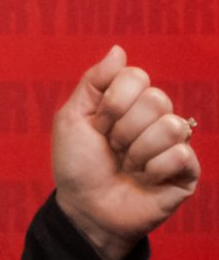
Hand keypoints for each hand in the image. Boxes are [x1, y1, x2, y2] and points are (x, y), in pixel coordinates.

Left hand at [52, 46, 199, 259]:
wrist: (85, 209)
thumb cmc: (77, 166)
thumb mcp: (72, 118)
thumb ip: (94, 82)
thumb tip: (118, 49)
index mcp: (130, 102)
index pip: (137, 76)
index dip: (113, 102)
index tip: (98, 124)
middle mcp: (156, 118)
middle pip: (157, 99)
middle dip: (124, 128)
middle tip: (113, 148)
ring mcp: (174, 144)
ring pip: (171, 126)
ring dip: (138, 150)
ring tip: (128, 165)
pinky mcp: (187, 171)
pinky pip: (181, 154)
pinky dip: (154, 169)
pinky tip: (145, 179)